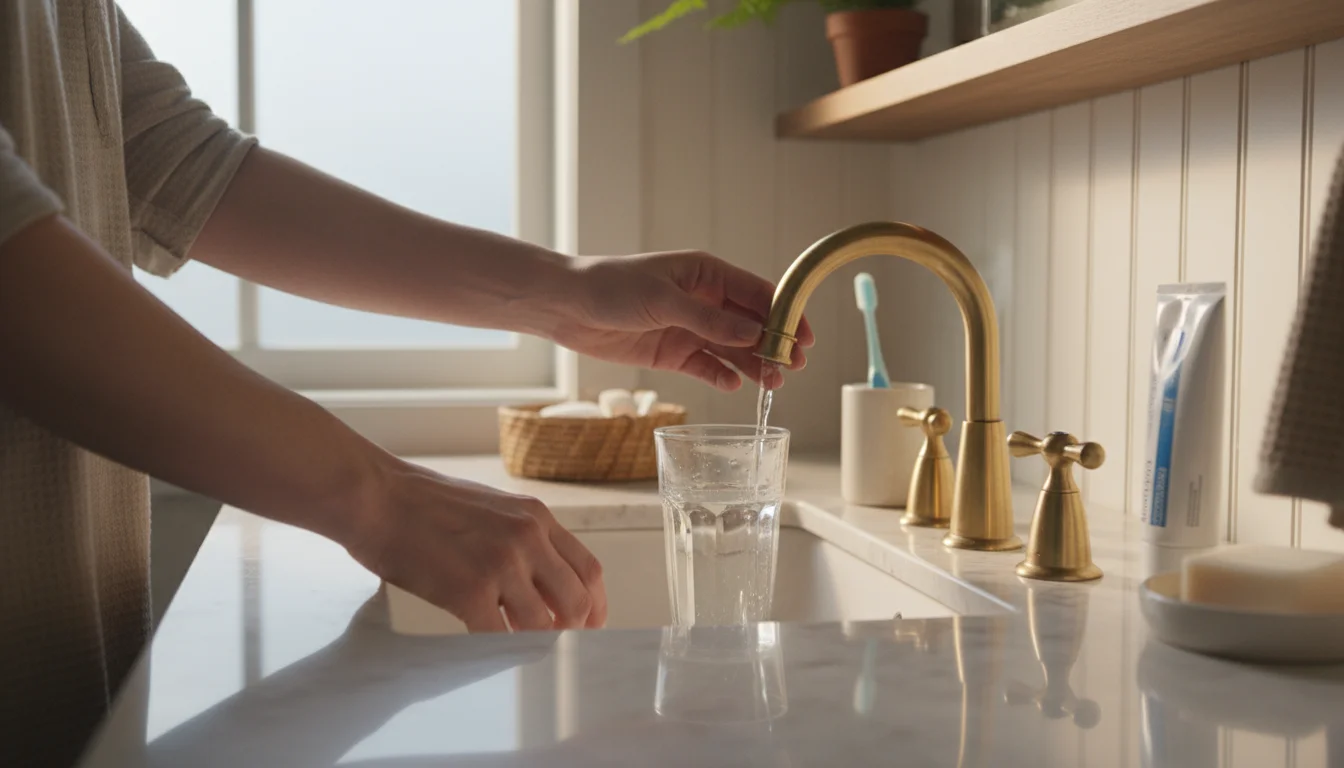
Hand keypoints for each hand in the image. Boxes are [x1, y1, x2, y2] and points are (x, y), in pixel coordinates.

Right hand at [345, 459, 606, 632]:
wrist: (377, 496)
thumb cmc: (423, 502)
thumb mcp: (491, 507)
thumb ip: (521, 538)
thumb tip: (539, 581)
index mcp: (536, 517)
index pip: (589, 570)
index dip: (595, 606)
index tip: (591, 626)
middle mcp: (528, 538)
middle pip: (577, 601)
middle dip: (572, 632)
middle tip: (555, 647)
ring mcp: (501, 564)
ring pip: (543, 625)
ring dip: (534, 644)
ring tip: (517, 648)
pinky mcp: (469, 590)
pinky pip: (499, 637)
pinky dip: (498, 651)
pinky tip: (487, 651)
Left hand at [554, 251, 813, 390]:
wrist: (567, 307)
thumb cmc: (611, 288)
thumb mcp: (663, 301)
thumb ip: (708, 321)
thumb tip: (752, 336)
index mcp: (705, 274)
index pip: (758, 293)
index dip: (785, 314)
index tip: (804, 337)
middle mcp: (703, 300)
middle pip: (750, 324)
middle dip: (773, 344)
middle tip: (793, 367)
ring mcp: (689, 327)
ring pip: (732, 349)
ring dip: (753, 365)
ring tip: (773, 384)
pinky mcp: (672, 352)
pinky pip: (706, 367)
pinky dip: (721, 376)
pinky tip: (735, 386)